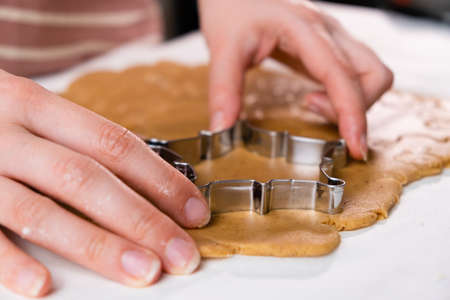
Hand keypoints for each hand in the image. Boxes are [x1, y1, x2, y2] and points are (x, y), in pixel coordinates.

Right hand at [0, 70, 209, 296]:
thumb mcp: (34, 117)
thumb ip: (79, 147)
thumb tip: (146, 186)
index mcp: (39, 106)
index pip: (115, 144)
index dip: (160, 179)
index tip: (194, 212)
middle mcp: (8, 133)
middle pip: (87, 179)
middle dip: (141, 220)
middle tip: (180, 255)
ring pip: (41, 210)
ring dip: (96, 245)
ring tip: (142, 272)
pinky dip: (9, 263)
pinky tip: (42, 287)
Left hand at [199, 0, 392, 159]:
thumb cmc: (231, 7)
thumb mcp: (223, 48)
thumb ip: (224, 89)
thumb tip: (222, 128)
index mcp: (304, 29)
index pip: (342, 75)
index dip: (353, 114)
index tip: (354, 146)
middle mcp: (327, 30)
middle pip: (373, 73)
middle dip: (355, 108)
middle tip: (312, 111)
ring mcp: (332, 35)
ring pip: (372, 72)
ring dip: (354, 100)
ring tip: (312, 103)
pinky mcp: (329, 43)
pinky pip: (356, 72)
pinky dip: (345, 93)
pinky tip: (315, 96)